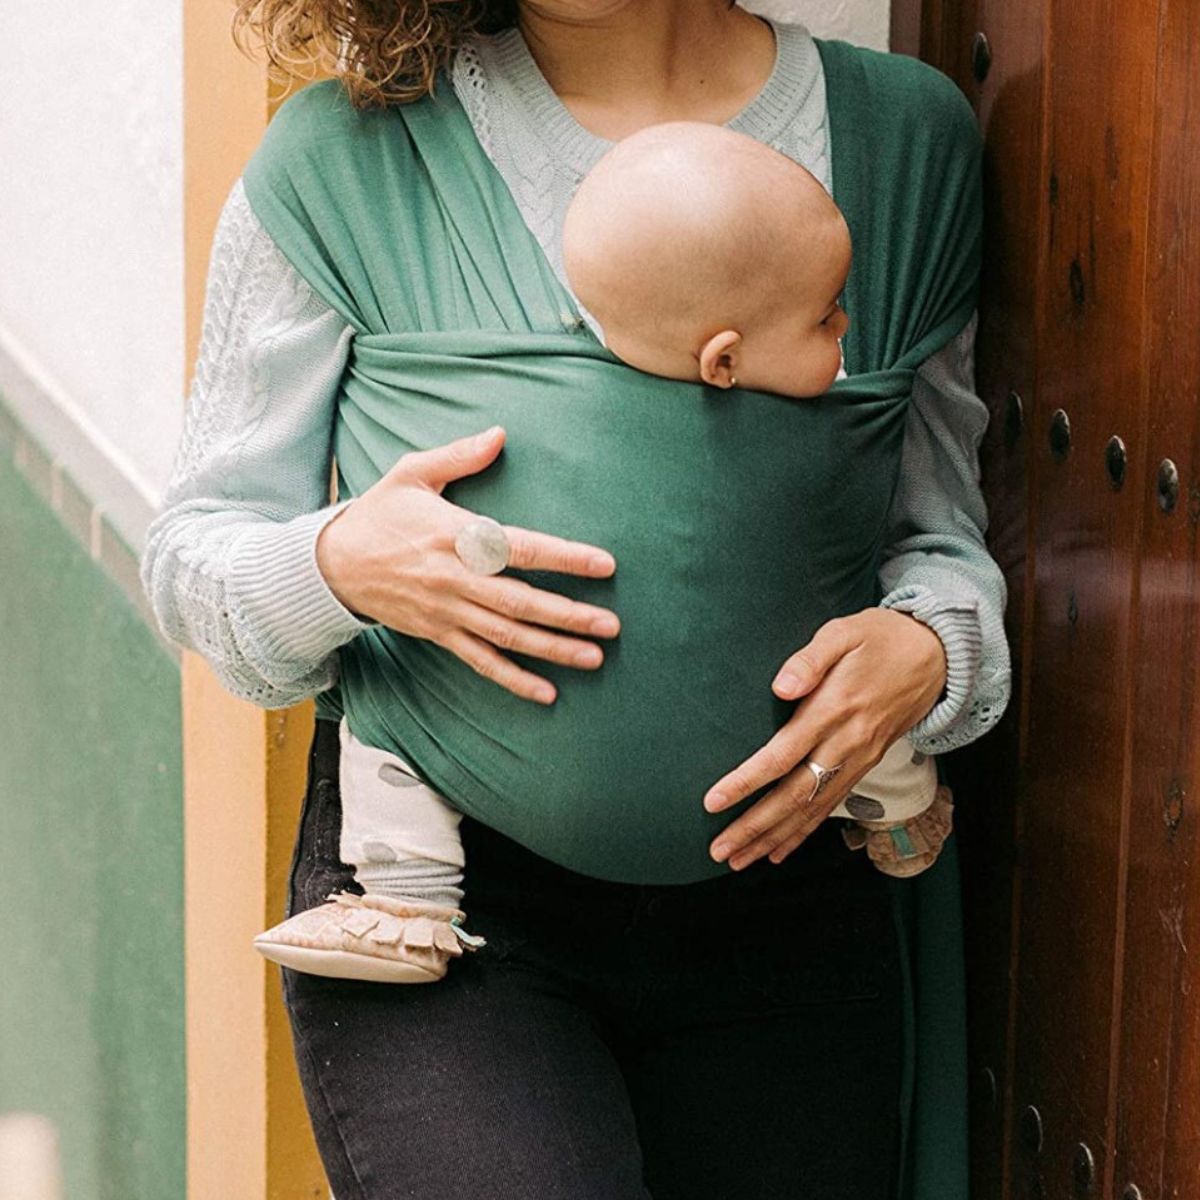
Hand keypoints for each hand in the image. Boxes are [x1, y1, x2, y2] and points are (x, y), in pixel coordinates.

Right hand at [317, 425, 619, 705]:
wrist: (331, 565)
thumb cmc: (379, 514)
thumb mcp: (411, 474)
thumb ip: (459, 456)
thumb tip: (500, 434)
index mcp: (454, 535)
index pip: (519, 548)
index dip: (564, 558)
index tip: (605, 565)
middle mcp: (453, 578)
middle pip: (519, 600)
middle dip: (568, 615)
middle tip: (611, 626)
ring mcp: (446, 611)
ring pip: (506, 635)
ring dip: (551, 649)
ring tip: (593, 657)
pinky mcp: (438, 634)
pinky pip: (480, 662)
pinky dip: (513, 679)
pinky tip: (546, 693)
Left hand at [703, 609, 946, 869]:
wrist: (935, 655)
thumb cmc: (881, 638)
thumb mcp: (845, 632)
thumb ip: (810, 659)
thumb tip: (781, 687)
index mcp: (835, 709)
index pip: (783, 755)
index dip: (747, 781)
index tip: (714, 801)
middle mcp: (847, 743)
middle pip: (794, 796)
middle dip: (754, 826)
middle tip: (719, 850)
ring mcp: (859, 759)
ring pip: (812, 809)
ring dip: (774, 838)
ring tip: (739, 860)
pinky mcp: (866, 765)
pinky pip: (831, 806)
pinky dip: (803, 832)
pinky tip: (778, 851)